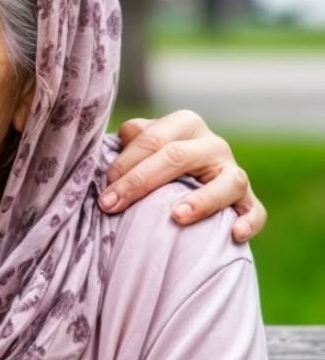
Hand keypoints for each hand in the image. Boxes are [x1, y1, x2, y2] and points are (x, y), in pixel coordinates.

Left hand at [100, 111, 265, 243]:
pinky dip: (249, 221)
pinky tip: (234, 234)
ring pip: (229, 180)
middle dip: (140, 182)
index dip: (124, 165)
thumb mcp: (140, 147)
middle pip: (178, 156)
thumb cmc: (153, 166)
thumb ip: (130, 140)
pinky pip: (255, 211)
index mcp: (185, 125)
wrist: (184, 187)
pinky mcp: (248, 201)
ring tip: (177, 216)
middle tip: (112, 206)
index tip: (103, 194)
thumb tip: (118, 139)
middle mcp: (213, 144)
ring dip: (203, 199)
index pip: (153, 139)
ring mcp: (233, 173)